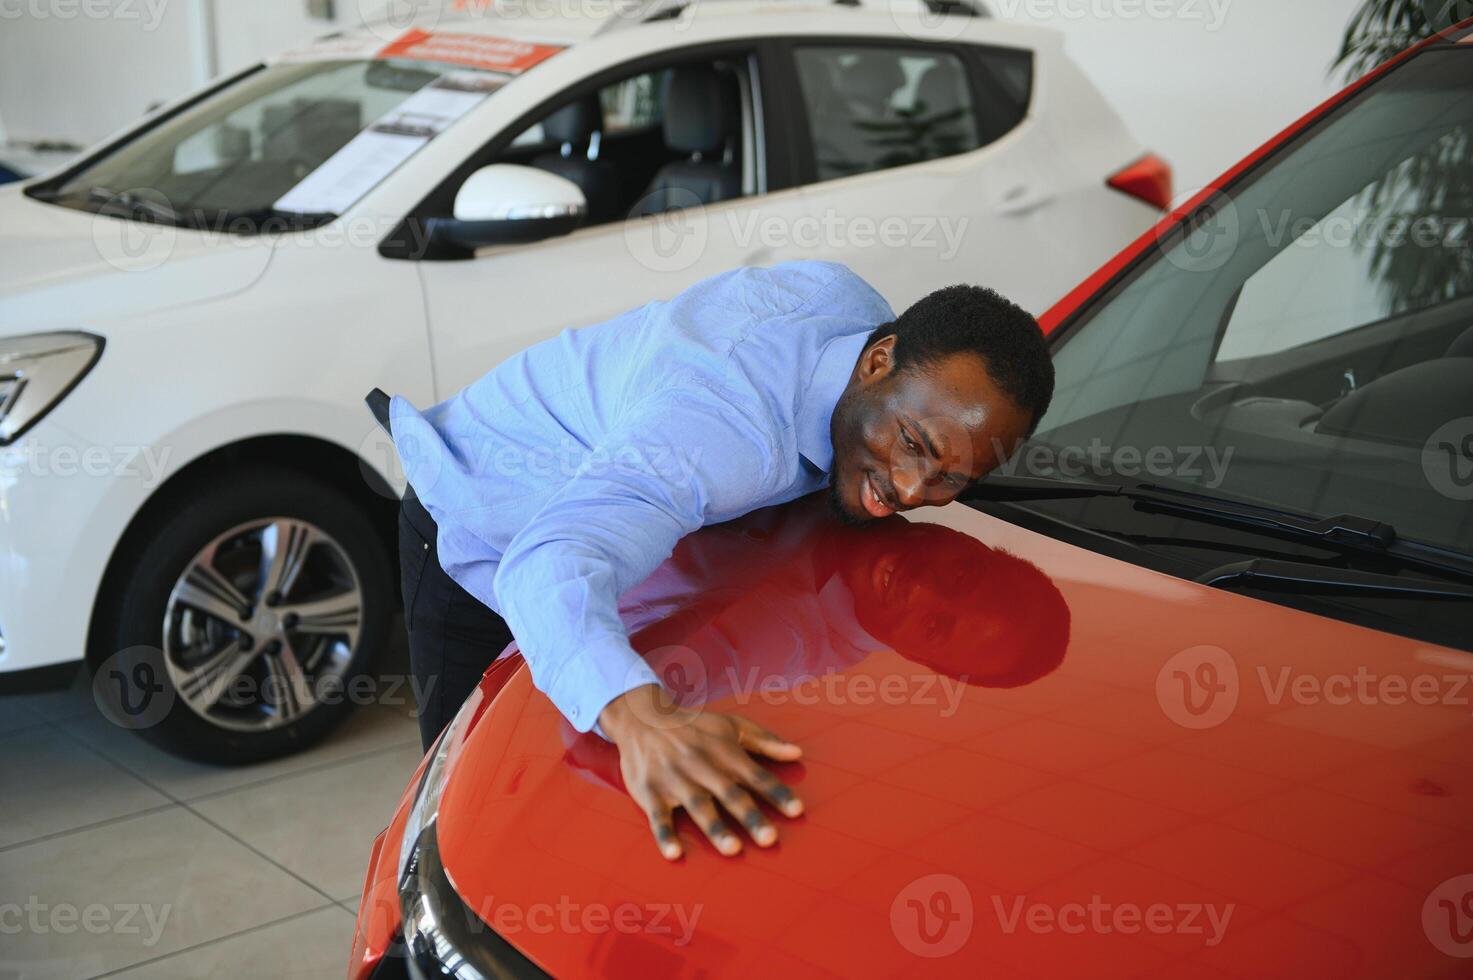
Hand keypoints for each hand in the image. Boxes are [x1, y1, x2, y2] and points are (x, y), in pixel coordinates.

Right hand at [599, 684, 804, 860]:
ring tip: (733, 850)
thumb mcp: (732, 726)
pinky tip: (675, 854)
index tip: (797, 810)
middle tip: (770, 839)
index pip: (756, 775)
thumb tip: (798, 753)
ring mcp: (675, 779)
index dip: (776, 792)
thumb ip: (766, 741)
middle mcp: (702, 766)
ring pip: (698, 806)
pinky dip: (665, 835)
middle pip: (730, 794)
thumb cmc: (695, 726)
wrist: (643, 717)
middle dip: (750, 816)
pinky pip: (658, 817)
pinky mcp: (650, 791)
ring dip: (715, 828)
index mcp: (725, 752)